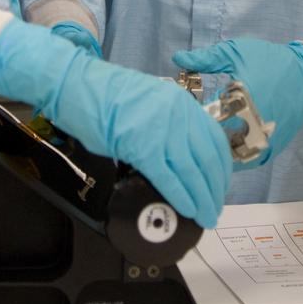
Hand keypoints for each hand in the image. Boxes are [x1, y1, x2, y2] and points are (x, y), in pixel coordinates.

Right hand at [0, 21, 230, 227]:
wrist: (81, 87)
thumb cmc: (110, 97)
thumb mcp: (152, 103)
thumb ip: (172, 125)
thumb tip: (184, 158)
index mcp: (183, 103)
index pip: (214, 140)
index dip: (221, 168)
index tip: (220, 186)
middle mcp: (178, 114)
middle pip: (207, 159)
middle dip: (214, 189)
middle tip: (214, 208)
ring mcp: (162, 130)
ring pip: (192, 172)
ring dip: (202, 199)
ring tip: (205, 216)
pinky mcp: (143, 147)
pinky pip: (169, 178)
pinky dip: (181, 197)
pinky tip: (187, 210)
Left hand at [172, 39, 302, 165]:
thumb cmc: (270, 61)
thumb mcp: (235, 53)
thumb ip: (205, 58)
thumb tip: (176, 58)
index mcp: (245, 100)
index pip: (208, 118)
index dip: (190, 116)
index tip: (179, 110)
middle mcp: (256, 126)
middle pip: (217, 143)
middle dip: (200, 136)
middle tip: (186, 127)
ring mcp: (265, 142)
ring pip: (231, 158)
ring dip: (215, 149)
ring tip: (201, 135)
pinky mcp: (271, 149)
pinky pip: (245, 160)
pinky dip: (231, 154)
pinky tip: (219, 142)